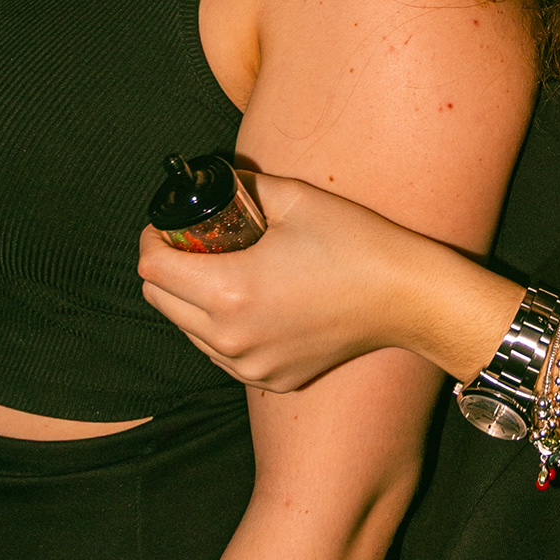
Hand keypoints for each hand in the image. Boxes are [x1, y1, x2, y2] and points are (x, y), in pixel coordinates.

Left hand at [139, 171, 443, 388]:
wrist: (406, 298)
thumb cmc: (353, 242)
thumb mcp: (293, 198)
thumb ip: (241, 187)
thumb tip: (213, 180)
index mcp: (230, 291)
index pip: (153, 269)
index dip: (154, 238)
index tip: (168, 224)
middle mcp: (231, 338)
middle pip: (160, 302)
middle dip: (167, 268)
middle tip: (196, 243)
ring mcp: (249, 366)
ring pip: (188, 331)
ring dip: (191, 300)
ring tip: (227, 270)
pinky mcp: (270, 379)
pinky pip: (222, 353)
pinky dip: (223, 328)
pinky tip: (256, 301)